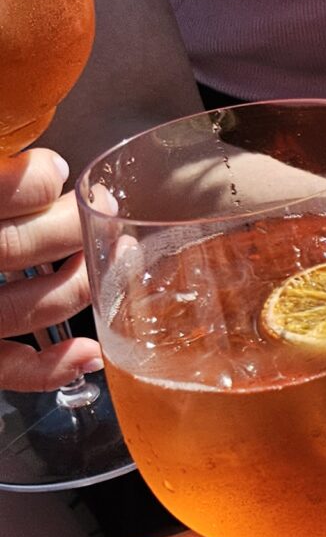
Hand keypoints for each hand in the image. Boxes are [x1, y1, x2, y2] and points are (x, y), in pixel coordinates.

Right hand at [0, 148, 96, 389]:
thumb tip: (31, 168)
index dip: (37, 179)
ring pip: (32, 306)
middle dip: (69, 226)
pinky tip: (85, 351)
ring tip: (104, 255)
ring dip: (82, 282)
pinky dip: (52, 366)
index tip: (54, 168)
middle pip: (19, 248)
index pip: (3, 192)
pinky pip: (8, 368)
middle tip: (92, 207)